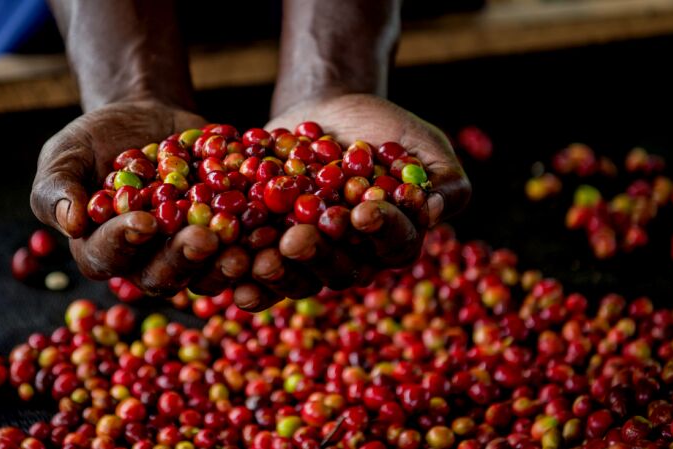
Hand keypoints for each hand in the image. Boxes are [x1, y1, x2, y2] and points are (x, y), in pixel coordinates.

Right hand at [31, 100, 249, 296]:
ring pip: (206, 272)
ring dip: (224, 264)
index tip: (143, 221)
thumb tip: (70, 224)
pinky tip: (274, 231)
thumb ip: (56, 187)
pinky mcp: (225, 238)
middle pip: (161, 273)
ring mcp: (188, 253)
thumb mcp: (66, 153)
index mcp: (100, 248)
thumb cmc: (95, 139)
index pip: (106, 255)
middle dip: (183, 257)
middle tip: (204, 237)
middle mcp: (145, 262)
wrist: (146, 117)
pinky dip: (257, 245)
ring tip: (240, 247)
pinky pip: (242, 250)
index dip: (124, 242)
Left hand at [232, 94, 470, 311]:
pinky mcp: (270, 249)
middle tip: (297, 237)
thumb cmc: (382, 128)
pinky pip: (259, 273)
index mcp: (394, 239)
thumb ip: (442, 178)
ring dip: (278, 273)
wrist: (326, 110)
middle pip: (341, 269)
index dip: (380, 230)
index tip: (363, 211)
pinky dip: (245, 278)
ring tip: (260, 260)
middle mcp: (354, 258)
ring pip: (298, 277)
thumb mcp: (421, 143)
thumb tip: (431, 210)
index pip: (394, 243)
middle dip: (319, 254)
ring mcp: (310, 258)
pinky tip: (230, 276)